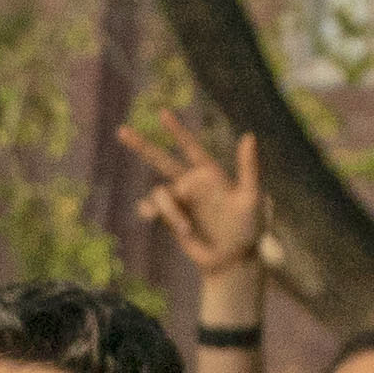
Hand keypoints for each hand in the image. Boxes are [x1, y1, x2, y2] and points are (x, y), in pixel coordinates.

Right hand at [128, 112, 270, 316]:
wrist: (232, 259)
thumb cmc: (249, 229)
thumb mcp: (253, 198)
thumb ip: (248, 167)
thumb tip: (248, 135)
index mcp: (210, 175)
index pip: (190, 148)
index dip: (176, 131)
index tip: (162, 113)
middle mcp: (191, 185)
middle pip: (161, 160)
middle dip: (142, 145)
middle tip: (121, 131)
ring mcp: (178, 202)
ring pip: (159, 194)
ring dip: (168, 211)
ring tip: (185, 230)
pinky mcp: (169, 219)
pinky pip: (152, 210)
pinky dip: (154, 214)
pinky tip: (155, 221)